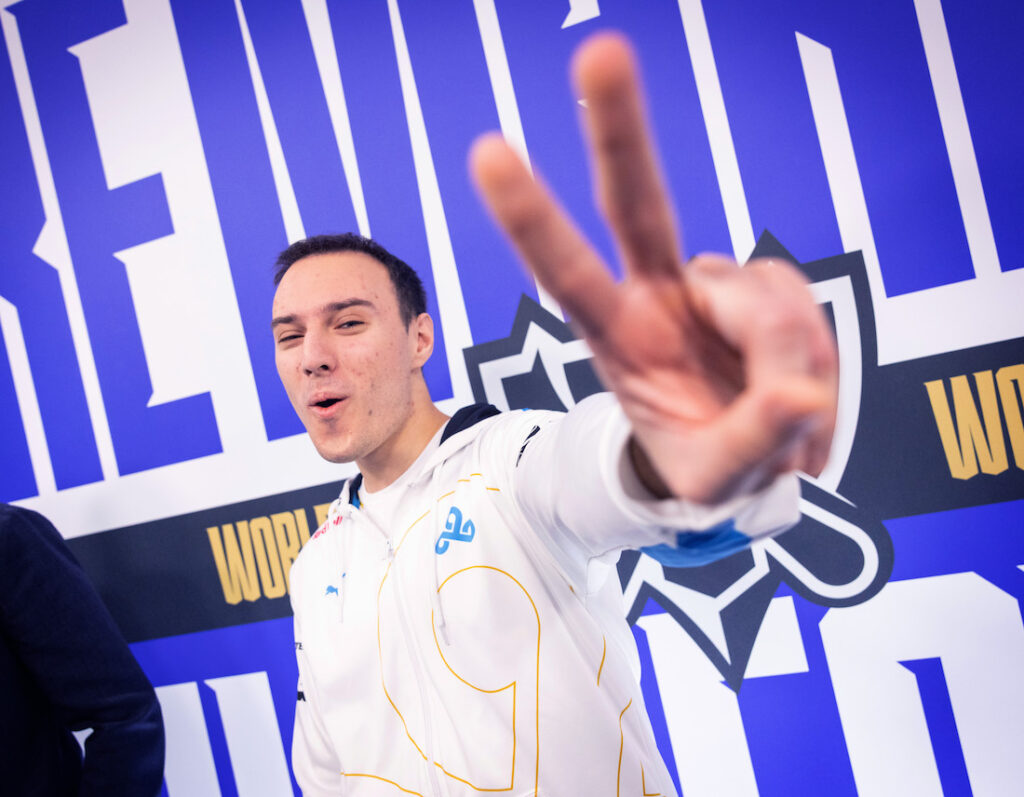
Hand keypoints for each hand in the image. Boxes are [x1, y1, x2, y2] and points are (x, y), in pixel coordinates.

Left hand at [469, 32, 837, 504]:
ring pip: (760, 290)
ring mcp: (710, 286)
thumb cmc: (706, 463)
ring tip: (777, 412)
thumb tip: (801, 394)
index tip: (489, 152)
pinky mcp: (760, 288)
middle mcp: (657, 295)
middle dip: (620, 128)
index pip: (568, 271)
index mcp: (619, 338)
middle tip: (599, 51)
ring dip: (784, 355)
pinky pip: (800, 297)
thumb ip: (753, 440)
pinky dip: (811, 351)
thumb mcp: (716, 478)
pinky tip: (794, 388)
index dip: (532, 217)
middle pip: (637, 201)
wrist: (740, 460)